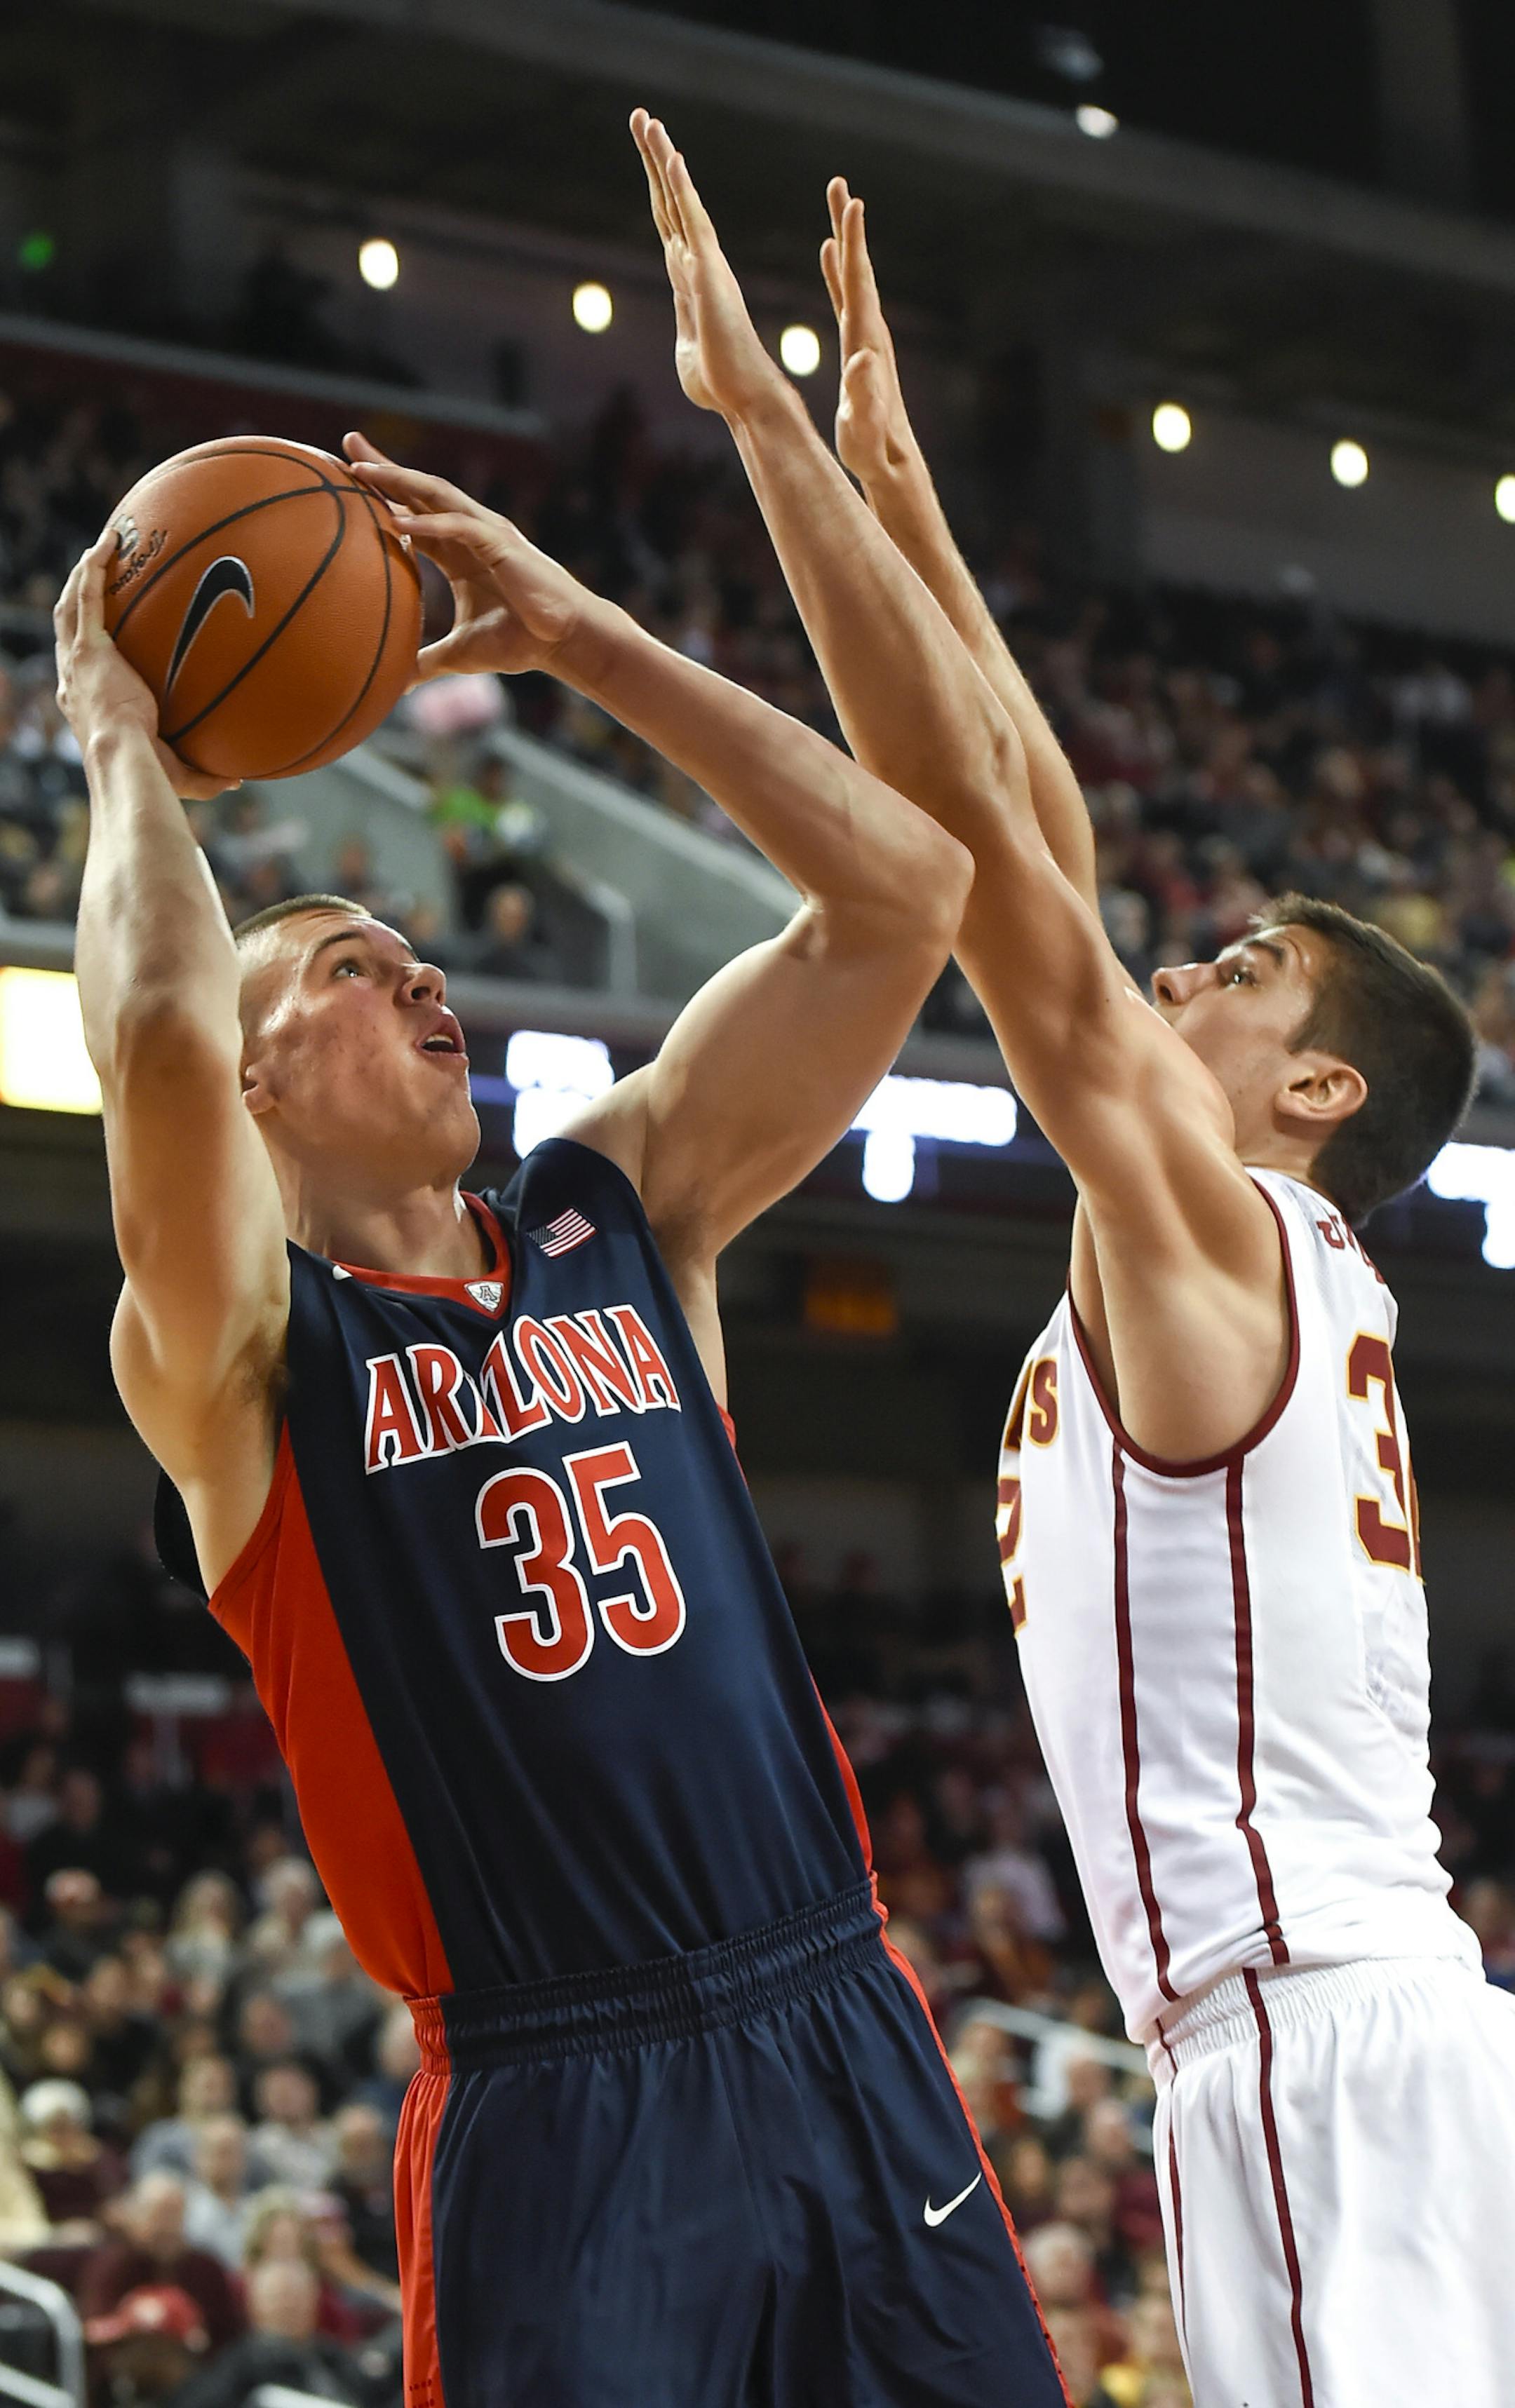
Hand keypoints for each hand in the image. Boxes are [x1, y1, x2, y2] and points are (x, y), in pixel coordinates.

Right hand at [53, 536, 233, 800]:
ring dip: (81, 575)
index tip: (99, 634)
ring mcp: (76, 660)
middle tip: (93, 577)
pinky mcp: (87, 646)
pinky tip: (109, 542)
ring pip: (69, 606)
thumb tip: (238, 782)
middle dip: (77, 599)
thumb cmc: (145, 771)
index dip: (84, 646)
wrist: (124, 756)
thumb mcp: (178, 772)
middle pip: (67, 628)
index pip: (79, 668)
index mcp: (85, 702)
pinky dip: (94, 567)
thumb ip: (206, 775)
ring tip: (100, 548)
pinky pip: (87, 596)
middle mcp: (73, 678)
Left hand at [343, 435, 588, 677]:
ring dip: (399, 480)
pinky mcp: (501, 544)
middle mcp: (470, 533)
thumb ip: (426, 662)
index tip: (348, 476)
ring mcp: (486, 533)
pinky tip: (397, 522)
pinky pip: (459, 526)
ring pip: (436, 495)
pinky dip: (428, 524)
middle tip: (348, 444)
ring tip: (361, 468)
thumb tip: (395, 683)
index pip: (414, 513)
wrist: (565, 642)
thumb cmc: (521, 643)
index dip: (383, 494)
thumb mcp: (461, 653)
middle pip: (420, 490)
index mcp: (458, 553)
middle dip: (384, 465)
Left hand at [631, 110, 790, 422]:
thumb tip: (687, 327)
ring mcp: (703, 263)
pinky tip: (672, 158)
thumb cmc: (719, 382)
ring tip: (648, 121)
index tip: (648, 152)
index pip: (668, 220)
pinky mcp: (708, 273)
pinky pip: (693, 221)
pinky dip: (682, 189)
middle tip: (641, 116)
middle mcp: (697, 261)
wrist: (744, 397)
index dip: (657, 184)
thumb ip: (686, 326)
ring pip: (678, 199)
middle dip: (653, 156)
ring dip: (662, 158)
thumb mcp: (688, 350)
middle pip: (669, 198)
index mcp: (689, 275)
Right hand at [820, 181, 916, 490]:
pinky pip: (846, 295)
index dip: (853, 246)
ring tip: (836, 204)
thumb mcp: (864, 425)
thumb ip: (864, 394)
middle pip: (858, 268)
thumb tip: (863, 359)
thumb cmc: (872, 448)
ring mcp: (867, 335)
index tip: (852, 205)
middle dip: (847, 226)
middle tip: (839, 184)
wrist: (891, 461)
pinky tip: (828, 252)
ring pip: (853, 277)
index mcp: (866, 343)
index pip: (859, 285)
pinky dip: (837, 270)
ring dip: (843, 240)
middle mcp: (870, 331)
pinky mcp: (860, 343)